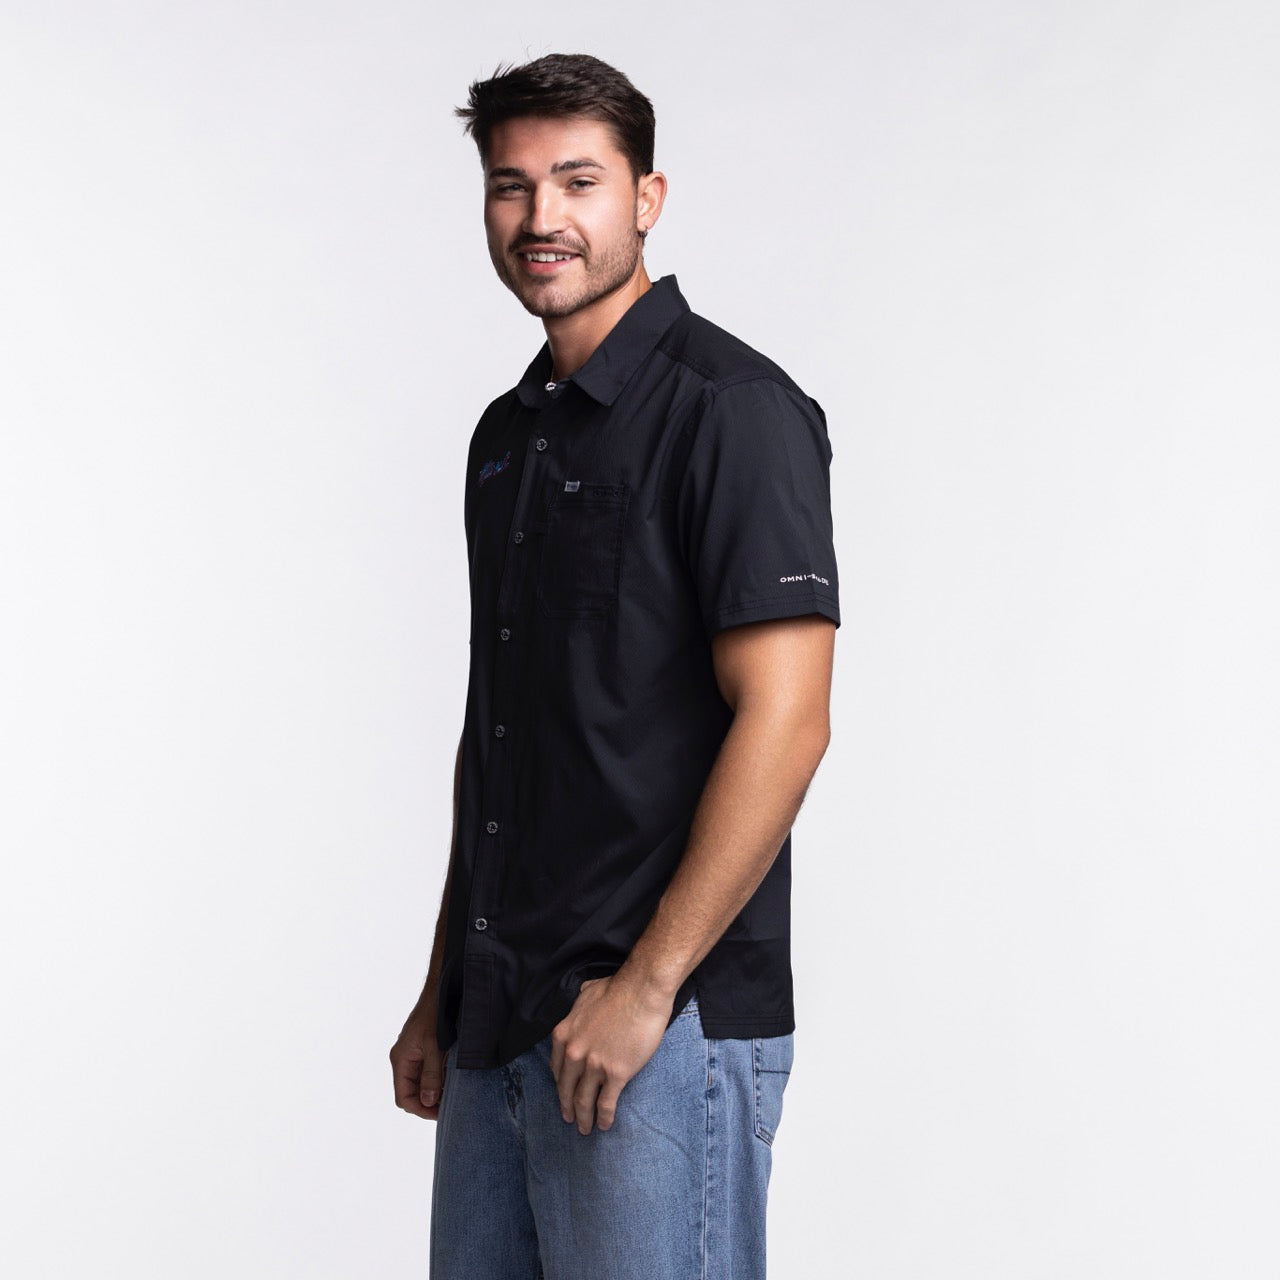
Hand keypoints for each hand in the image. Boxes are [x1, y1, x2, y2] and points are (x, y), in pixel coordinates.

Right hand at [390, 997, 446, 1120]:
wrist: (441, 988)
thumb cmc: (436, 1014)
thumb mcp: (435, 1047)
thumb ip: (432, 1075)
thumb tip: (429, 1101)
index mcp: (401, 1059)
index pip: (403, 1097)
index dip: (420, 1109)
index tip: (440, 1113)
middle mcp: (404, 1058)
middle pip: (411, 1092)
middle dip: (428, 1102)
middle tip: (449, 1106)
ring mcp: (413, 1053)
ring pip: (420, 1082)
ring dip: (434, 1090)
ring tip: (453, 1095)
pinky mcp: (423, 1048)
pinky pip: (427, 1071)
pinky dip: (438, 1078)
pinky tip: (452, 1079)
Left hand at [549, 974, 673, 1134]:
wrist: (641, 991)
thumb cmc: (617, 989)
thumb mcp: (586, 993)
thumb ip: (578, 1007)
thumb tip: (580, 1004)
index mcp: (564, 1034)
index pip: (557, 1068)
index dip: (560, 1085)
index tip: (564, 1094)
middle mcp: (574, 1053)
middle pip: (566, 1088)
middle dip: (567, 1107)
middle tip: (569, 1119)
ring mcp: (594, 1065)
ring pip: (583, 1100)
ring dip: (583, 1118)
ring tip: (585, 1129)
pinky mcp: (616, 1074)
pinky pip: (606, 1102)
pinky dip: (604, 1117)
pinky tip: (604, 1125)